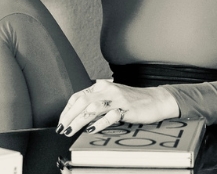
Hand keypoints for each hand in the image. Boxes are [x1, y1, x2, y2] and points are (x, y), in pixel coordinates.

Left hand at [56, 79, 179, 136]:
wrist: (155, 99)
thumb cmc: (132, 100)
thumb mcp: (112, 96)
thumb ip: (96, 101)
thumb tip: (77, 114)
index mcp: (102, 86)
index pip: (78, 96)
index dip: (67, 110)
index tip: (61, 122)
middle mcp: (108, 90)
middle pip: (82, 101)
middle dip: (69, 116)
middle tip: (61, 128)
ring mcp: (117, 99)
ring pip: (93, 108)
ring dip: (79, 120)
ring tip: (70, 131)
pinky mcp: (126, 109)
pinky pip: (110, 116)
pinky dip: (99, 123)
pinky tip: (91, 130)